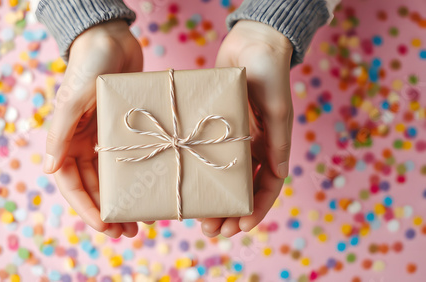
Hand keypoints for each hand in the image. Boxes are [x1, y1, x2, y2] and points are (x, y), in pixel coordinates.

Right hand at [43, 20, 144, 237]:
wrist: (112, 39)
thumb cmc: (89, 65)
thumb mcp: (73, 98)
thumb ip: (60, 133)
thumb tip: (50, 169)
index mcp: (66, 139)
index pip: (71, 183)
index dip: (86, 207)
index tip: (105, 225)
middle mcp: (83, 142)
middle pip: (94, 186)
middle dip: (108, 211)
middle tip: (128, 233)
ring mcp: (104, 138)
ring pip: (113, 178)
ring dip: (124, 200)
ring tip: (141, 221)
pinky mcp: (124, 130)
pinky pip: (130, 160)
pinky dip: (138, 177)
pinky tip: (151, 190)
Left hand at [200, 20, 293, 236]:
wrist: (251, 43)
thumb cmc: (270, 74)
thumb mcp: (278, 110)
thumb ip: (278, 142)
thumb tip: (278, 175)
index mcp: (270, 146)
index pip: (266, 187)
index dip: (256, 209)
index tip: (241, 226)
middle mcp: (250, 146)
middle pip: (241, 189)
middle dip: (229, 212)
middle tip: (212, 230)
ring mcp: (231, 138)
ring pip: (221, 177)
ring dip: (212, 199)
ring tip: (198, 219)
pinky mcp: (210, 126)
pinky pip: (203, 154)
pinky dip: (197, 172)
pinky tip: (185, 184)